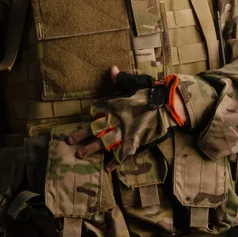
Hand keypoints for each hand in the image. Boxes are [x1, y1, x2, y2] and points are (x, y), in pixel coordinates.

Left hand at [67, 66, 186, 171]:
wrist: (167, 107)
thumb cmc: (151, 93)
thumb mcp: (134, 83)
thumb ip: (121, 79)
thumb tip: (112, 68)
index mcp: (115, 105)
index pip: (98, 111)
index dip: (90, 115)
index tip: (83, 119)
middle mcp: (117, 120)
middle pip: (96, 129)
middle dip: (82, 135)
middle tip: (70, 141)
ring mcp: (124, 132)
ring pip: (104, 142)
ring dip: (92, 149)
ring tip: (80, 154)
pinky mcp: (134, 142)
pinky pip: (122, 154)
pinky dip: (115, 161)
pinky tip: (107, 168)